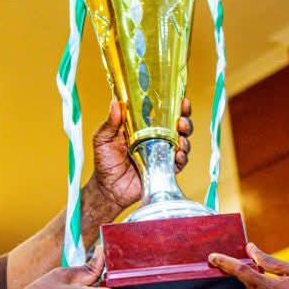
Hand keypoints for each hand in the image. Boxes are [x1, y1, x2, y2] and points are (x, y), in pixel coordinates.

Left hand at [88, 98, 192, 213]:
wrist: (107, 189)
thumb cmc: (104, 162)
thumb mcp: (103, 139)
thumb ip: (110, 123)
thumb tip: (115, 103)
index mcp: (143, 128)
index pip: (162, 113)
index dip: (174, 105)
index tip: (180, 99)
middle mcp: (155, 139)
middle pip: (177, 126)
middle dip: (184, 120)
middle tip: (182, 120)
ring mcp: (161, 154)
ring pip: (182, 143)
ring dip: (185, 138)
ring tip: (181, 138)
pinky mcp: (164, 170)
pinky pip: (179, 163)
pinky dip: (182, 158)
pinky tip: (179, 154)